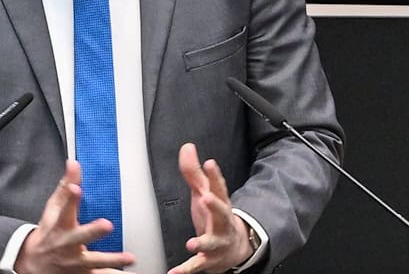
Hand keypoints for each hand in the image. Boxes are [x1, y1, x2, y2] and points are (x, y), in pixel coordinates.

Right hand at [14, 160, 135, 273]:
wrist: (34, 264)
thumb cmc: (49, 232)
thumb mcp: (53, 209)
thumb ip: (65, 186)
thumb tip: (73, 162)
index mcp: (59, 224)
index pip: (64, 208)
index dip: (70, 197)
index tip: (75, 188)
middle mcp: (67, 243)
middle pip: (79, 236)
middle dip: (92, 231)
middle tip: (107, 225)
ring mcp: (75, 261)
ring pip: (94, 261)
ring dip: (112, 259)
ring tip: (130, 257)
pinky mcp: (84, 273)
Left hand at [167, 143, 253, 273]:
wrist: (234, 249)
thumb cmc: (215, 218)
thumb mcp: (205, 193)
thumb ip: (194, 172)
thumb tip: (187, 147)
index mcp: (220, 204)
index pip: (219, 187)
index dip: (215, 175)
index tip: (210, 162)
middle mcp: (222, 223)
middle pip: (222, 213)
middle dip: (216, 205)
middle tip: (206, 197)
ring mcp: (218, 243)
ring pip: (212, 243)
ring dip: (203, 242)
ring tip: (192, 243)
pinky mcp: (209, 260)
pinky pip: (197, 266)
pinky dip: (186, 270)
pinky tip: (174, 273)